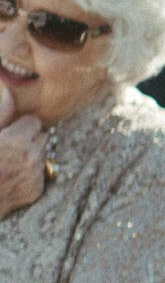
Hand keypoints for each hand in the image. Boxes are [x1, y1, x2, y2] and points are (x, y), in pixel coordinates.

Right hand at [0, 93, 46, 216]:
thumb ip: (2, 115)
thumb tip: (10, 92)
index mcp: (17, 140)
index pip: (35, 121)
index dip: (21, 125)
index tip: (10, 131)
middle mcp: (30, 158)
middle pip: (41, 137)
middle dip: (29, 139)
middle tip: (9, 148)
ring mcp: (35, 176)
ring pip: (41, 155)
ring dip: (30, 156)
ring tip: (9, 163)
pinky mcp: (36, 190)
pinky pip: (40, 173)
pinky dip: (30, 174)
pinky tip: (11, 177)